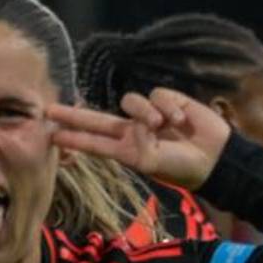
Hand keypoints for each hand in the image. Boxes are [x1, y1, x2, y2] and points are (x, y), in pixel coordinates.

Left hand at [48, 88, 230, 190]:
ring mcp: (148, 115)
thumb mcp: (151, 163)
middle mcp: (132, 130)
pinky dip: (167, 107)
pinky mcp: (166, 100)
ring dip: (144, 112)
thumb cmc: (181, 166)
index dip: (74, 138)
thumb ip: (136, 146)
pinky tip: (179, 120)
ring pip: (130, 101)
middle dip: (73, 115)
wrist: (214, 158)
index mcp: (125, 150)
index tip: (51, 136)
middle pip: (96, 118)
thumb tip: (134, 124)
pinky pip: (156, 95)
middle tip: (49, 110)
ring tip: (162, 126)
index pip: (94, 142)